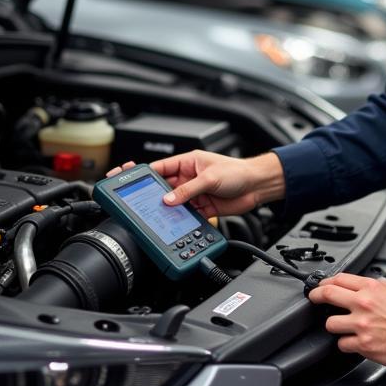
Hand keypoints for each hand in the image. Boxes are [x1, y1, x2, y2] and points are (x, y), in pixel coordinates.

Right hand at [105, 150, 284, 218]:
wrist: (257, 186)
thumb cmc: (238, 172)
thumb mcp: (210, 178)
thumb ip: (188, 190)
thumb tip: (168, 199)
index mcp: (187, 162)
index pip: (159, 168)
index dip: (143, 174)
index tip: (128, 179)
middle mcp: (188, 177)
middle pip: (163, 188)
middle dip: (152, 195)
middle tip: (138, 203)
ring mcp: (194, 193)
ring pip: (173, 203)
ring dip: (167, 209)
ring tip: (156, 215)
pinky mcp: (201, 207)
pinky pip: (185, 214)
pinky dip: (179, 219)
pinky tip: (174, 223)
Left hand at [307, 273, 385, 368]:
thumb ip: (381, 286)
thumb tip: (372, 285)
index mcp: (372, 288)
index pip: (339, 279)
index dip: (326, 282)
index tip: (322, 286)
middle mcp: (364, 304)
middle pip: (327, 295)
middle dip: (316, 296)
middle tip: (314, 299)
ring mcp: (362, 325)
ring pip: (330, 324)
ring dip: (334, 325)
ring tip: (340, 326)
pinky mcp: (364, 345)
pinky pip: (343, 344)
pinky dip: (346, 344)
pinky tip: (352, 342)